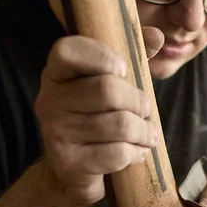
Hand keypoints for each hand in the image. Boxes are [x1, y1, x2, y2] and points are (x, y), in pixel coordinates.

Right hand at [35, 29, 162, 206]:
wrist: (73, 171)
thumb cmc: (99, 116)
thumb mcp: (114, 83)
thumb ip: (134, 56)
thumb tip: (157, 36)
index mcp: (57, 73)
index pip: (67, 50)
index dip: (101, 55)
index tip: (122, 69)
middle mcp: (49, 99)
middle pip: (108, 90)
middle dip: (139, 101)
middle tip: (146, 110)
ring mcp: (55, 132)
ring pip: (119, 124)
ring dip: (144, 131)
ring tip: (148, 134)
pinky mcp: (68, 162)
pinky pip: (116, 154)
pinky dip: (136, 153)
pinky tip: (137, 152)